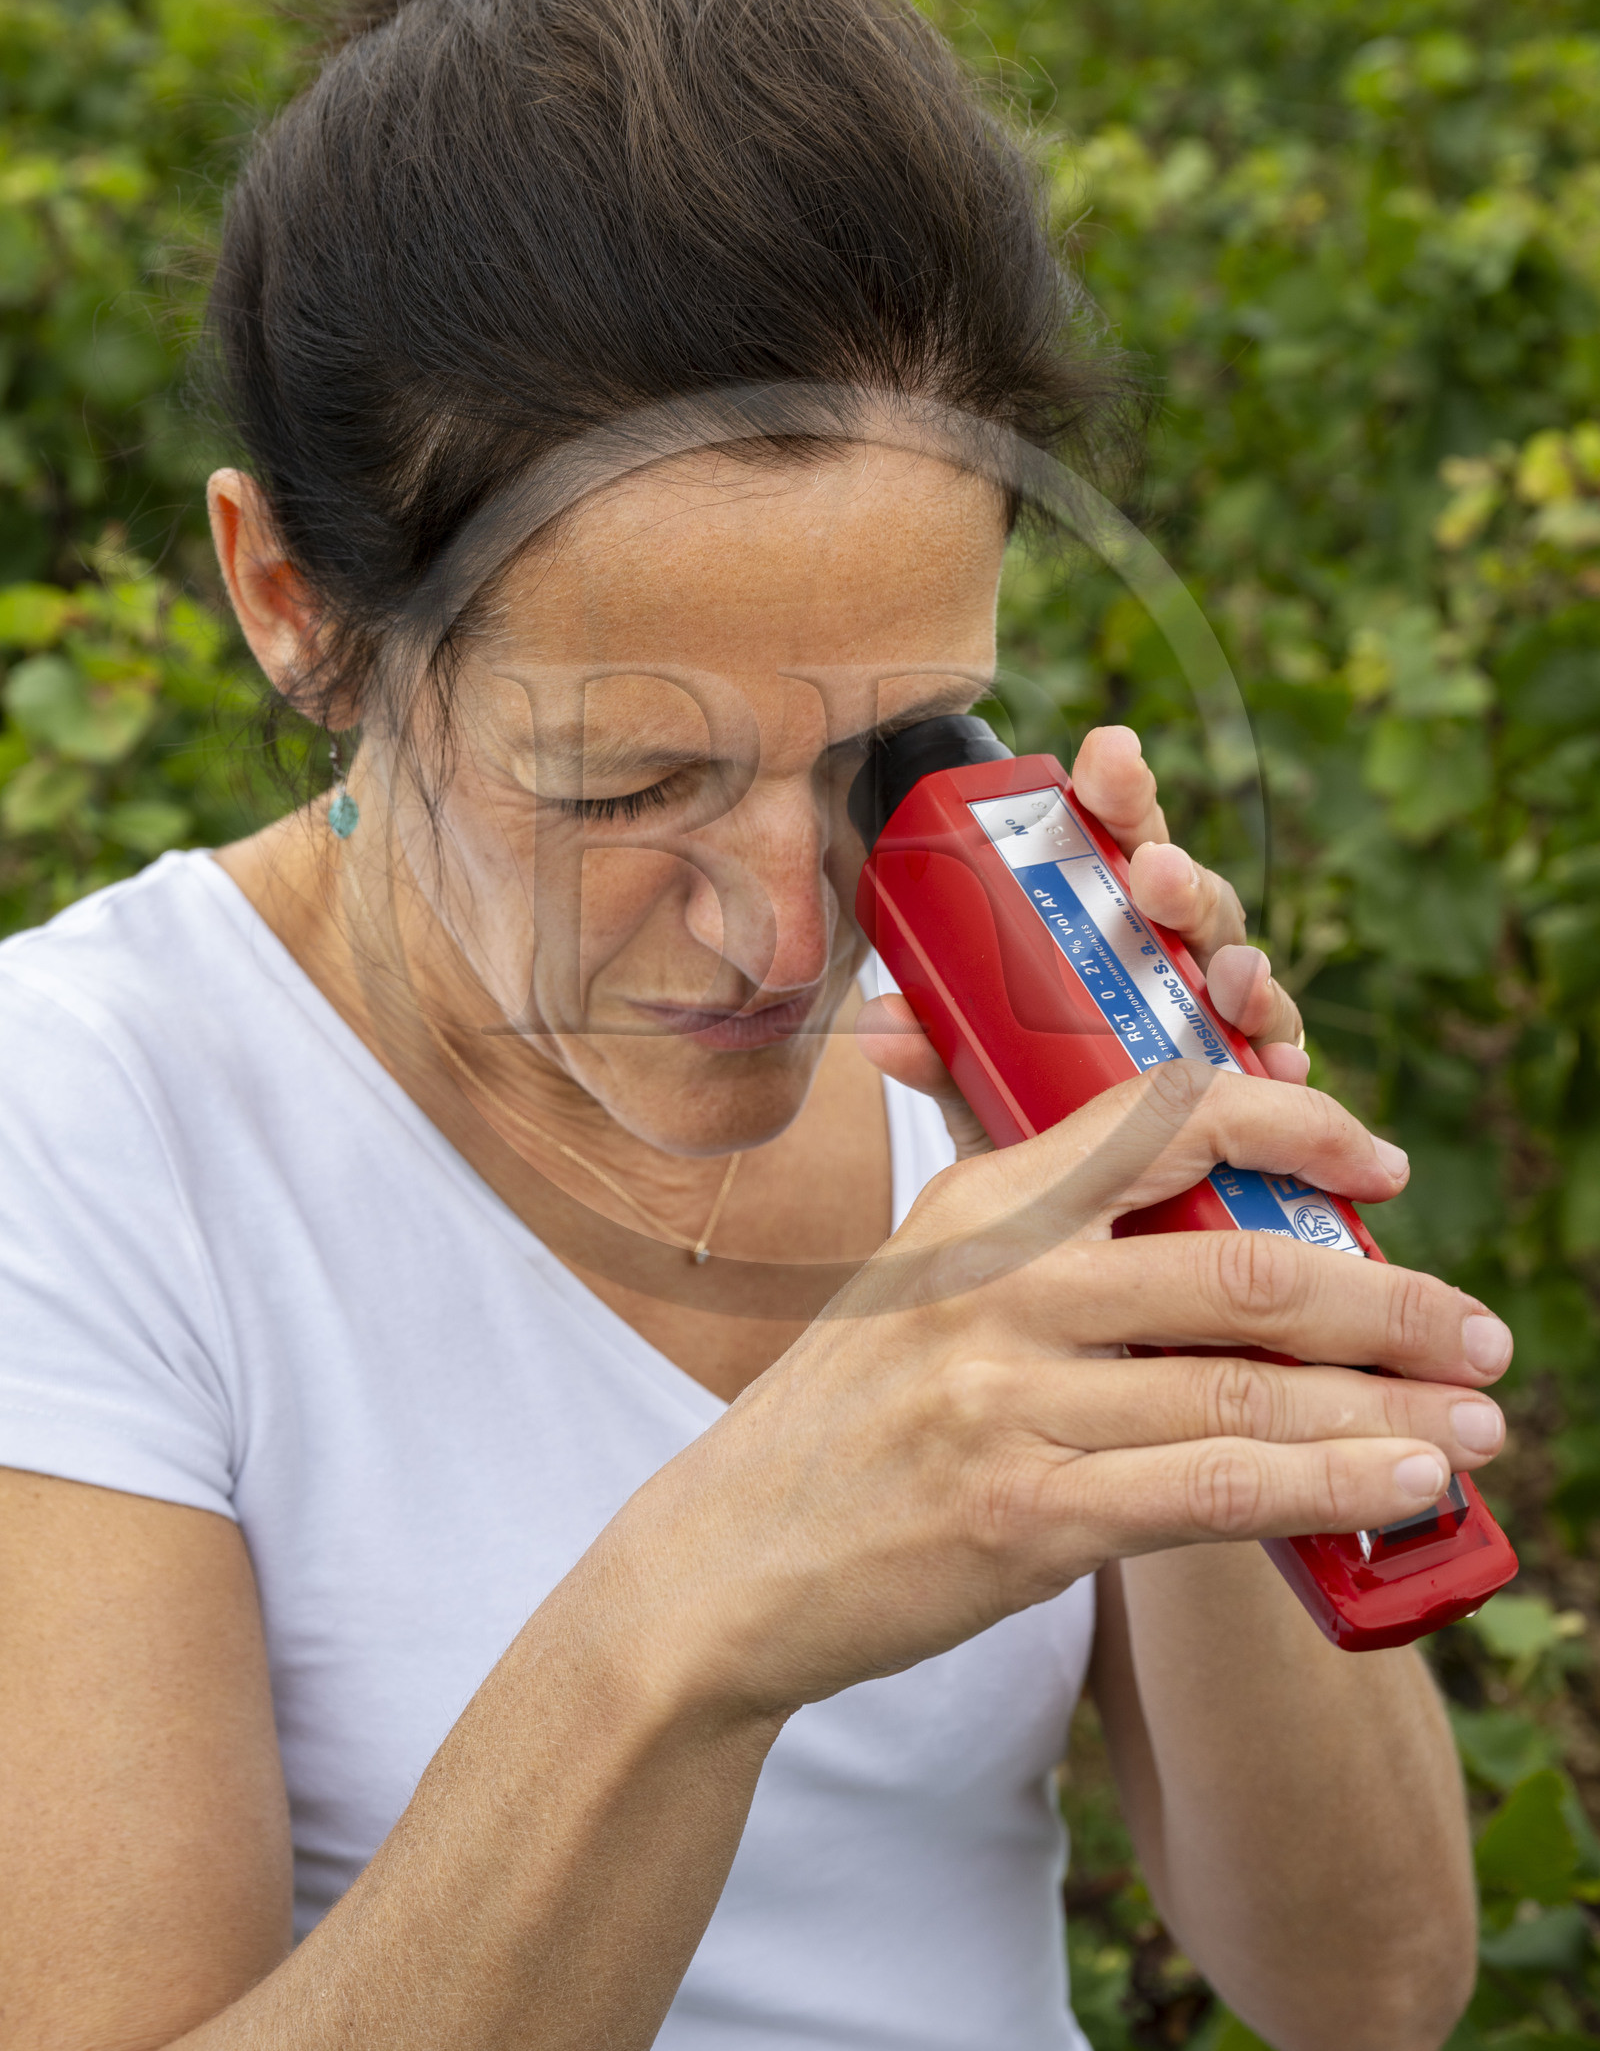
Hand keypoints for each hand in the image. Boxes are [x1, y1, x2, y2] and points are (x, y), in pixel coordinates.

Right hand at [593, 1063, 1509, 1720]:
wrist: (726, 1561)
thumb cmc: (849, 1422)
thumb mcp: (923, 1285)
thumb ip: (1045, 1241)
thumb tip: (1212, 1228)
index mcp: (981, 1201)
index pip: (1164, 1121)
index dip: (1296, 1128)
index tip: (1378, 1163)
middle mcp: (1000, 1281)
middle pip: (1242, 1267)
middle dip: (1390, 1300)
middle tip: (1479, 1330)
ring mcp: (1006, 1397)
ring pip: (1247, 1386)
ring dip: (1392, 1406)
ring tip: (1481, 1421)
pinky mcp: (1023, 1514)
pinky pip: (1213, 1489)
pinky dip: (1328, 1485)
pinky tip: (1404, 1489)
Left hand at [856, 723, 1309, 1156]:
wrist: (1076, 1214)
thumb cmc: (1032, 1111)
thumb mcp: (977, 1083)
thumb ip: (940, 1050)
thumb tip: (883, 1021)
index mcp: (1100, 922)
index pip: (1110, 840)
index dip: (1115, 794)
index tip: (1106, 755)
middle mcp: (1165, 954)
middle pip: (1182, 893)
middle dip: (1175, 876)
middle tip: (1153, 873)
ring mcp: (1213, 1014)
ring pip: (1236, 966)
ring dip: (1236, 964)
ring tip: (1226, 975)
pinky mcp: (1254, 1082)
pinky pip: (1277, 1059)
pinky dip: (1281, 1057)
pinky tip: (1280, 1062)